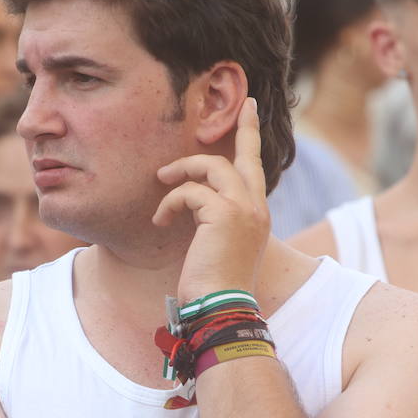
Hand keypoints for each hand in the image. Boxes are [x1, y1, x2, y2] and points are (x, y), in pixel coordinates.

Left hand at [152, 97, 270, 300]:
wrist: (222, 307)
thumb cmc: (215, 286)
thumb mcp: (220, 247)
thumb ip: (216, 220)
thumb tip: (196, 206)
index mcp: (257, 216)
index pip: (255, 169)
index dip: (250, 137)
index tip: (249, 110)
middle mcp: (256, 208)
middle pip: (242, 156)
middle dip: (237, 130)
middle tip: (233, 112)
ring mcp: (243, 209)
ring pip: (211, 166)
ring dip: (181, 171)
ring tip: (161, 182)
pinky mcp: (224, 214)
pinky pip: (189, 192)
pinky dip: (170, 203)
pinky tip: (160, 220)